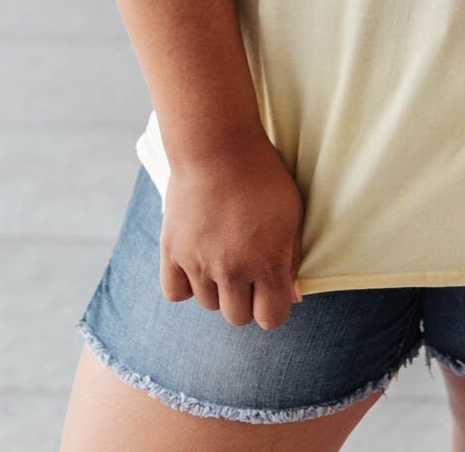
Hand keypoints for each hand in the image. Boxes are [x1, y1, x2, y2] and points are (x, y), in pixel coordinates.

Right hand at [160, 131, 305, 329]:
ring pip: (208, 305)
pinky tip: (195, 264)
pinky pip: (174, 293)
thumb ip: (291, 258)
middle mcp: (232, 271)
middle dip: (244, 300)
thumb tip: (292, 295)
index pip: (270, 319)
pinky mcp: (172, 252)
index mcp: (267, 263)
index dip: (272, 307)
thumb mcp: (292, 213)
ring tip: (221, 257)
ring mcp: (199, 264)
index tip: (270, 290)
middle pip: (237, 317)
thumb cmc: (262, 175)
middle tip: (245, 271)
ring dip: (216, 289)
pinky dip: (185, 285)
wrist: (218, 146)